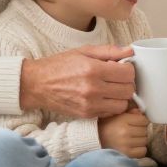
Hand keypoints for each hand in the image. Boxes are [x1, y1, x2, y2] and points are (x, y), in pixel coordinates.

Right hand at [20, 44, 134, 118]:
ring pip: (122, 104)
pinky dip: (111, 105)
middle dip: (127, 83)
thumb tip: (130, 51)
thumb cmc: (59, 66)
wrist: (37, 84)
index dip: (128, 69)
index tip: (122, 67)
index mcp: (93, 69)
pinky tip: (104, 97)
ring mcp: (90, 104)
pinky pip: (110, 112)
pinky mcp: (86, 115)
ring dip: (121, 96)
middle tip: (118, 78)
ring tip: (112, 88)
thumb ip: (109, 51)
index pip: (127, 73)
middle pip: (128, 90)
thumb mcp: (83, 51)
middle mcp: (93, 89)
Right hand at [98, 109, 149, 158]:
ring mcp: (126, 144)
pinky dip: (140, 150)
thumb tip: (140, 113)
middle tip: (135, 132)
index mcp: (124, 120)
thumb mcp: (116, 115)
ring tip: (133, 140)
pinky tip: (133, 147)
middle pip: (145, 131)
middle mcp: (125, 132)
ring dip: (141, 141)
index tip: (137, 124)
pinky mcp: (127, 154)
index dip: (142, 122)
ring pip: (145, 141)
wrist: (95, 141)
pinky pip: (142, 151)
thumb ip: (130, 112)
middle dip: (142, 131)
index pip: (144, 120)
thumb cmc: (106, 127)